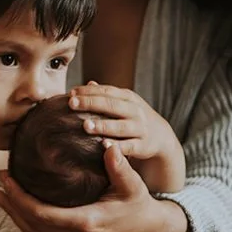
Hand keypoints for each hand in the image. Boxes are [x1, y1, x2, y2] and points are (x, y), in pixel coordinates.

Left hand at [0, 144, 188, 231]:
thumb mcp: (132, 184)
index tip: (7, 179)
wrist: (148, 228)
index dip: (20, 197)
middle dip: (12, 204)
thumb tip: (108, 146)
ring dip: (13, 221)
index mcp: (86, 222)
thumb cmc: (138, 203)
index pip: (42, 212)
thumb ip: (120, 166)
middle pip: (33, 225)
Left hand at [69, 81, 184, 190]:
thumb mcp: (123, 103)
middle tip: (71, 103)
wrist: (160, 135)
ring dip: (103, 126)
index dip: (88, 91)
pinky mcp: (142, 146)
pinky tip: (103, 146)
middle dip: (91, 103)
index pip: (106, 92)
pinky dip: (117, 147)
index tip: (70, 93)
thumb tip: (87, 84)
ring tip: (85, 126)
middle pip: (111, 105)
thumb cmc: (132, 117)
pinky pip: (129, 146)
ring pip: (120, 126)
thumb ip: (106, 95)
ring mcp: (139, 128)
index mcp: (128, 98)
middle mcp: (135, 111)